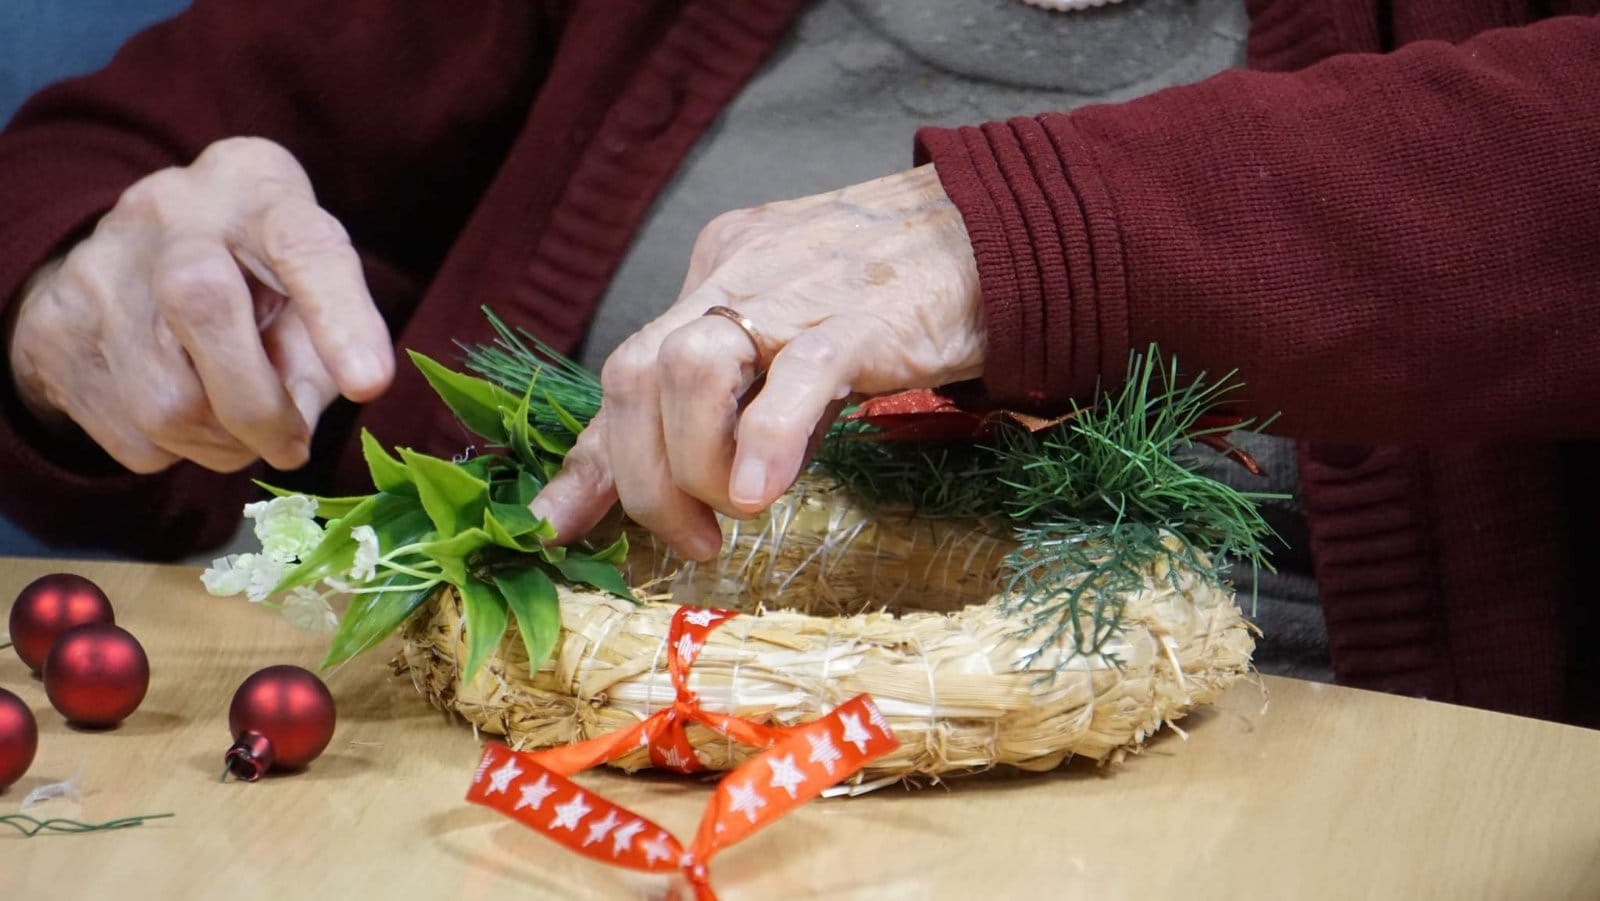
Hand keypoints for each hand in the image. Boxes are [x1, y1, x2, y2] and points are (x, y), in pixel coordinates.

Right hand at [7, 137, 392, 473]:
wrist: (131, 250)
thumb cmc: (255, 272)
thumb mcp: (307, 284)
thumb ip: (321, 351)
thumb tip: (295, 427)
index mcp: (254, 190)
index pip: (301, 242)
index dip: (341, 316)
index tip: (370, 382)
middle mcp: (169, 215)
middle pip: (202, 305)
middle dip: (260, 403)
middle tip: (293, 443)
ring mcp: (99, 269)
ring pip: (165, 399)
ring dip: (224, 442)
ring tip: (243, 425)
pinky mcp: (56, 331)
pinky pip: (132, 434)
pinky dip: (179, 449)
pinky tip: (191, 413)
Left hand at [532, 165, 982, 559]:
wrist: (1002, 230)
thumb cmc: (903, 294)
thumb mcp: (799, 344)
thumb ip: (752, 397)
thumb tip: (723, 482)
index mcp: (717, 276)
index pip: (629, 371)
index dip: (588, 460)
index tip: (553, 527)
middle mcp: (735, 277)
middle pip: (635, 372)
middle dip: (642, 476)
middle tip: (692, 538)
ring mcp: (794, 295)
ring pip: (690, 369)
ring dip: (697, 464)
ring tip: (743, 509)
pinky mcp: (862, 318)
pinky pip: (798, 377)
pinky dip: (765, 442)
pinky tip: (762, 495)